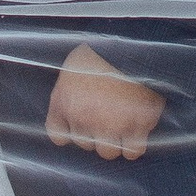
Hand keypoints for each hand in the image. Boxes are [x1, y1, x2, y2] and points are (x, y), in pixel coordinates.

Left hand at [45, 43, 165, 161]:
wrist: (133, 44)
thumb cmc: (101, 49)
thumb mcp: (73, 66)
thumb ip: (70, 90)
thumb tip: (78, 103)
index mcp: (64, 103)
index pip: (58, 135)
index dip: (69, 132)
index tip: (79, 125)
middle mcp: (84, 119)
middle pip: (86, 144)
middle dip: (94, 132)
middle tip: (106, 115)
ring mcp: (112, 125)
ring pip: (108, 152)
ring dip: (114, 142)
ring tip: (122, 124)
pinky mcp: (138, 125)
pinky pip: (133, 151)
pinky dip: (134, 146)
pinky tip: (137, 133)